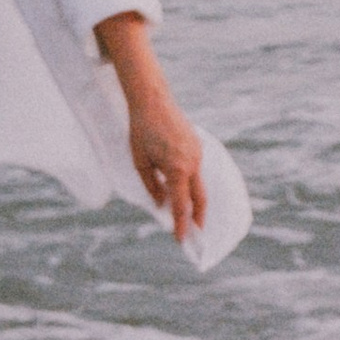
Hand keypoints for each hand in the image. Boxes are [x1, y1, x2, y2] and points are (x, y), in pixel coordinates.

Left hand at [95, 15, 209, 243]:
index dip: (180, 224)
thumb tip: (161, 204)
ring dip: (194, 199)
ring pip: (198, 183)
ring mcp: (197, 153)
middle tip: (196, 233)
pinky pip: (196, 169)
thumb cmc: (141, 130)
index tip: (180, 239)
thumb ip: (152, 185)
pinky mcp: (197, 146)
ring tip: (188, 213)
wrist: (152, 99)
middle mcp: (192, 162)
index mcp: (177, 168)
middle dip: (198, 217)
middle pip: (200, 198)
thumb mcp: (140, 161)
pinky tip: (182, 185)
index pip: (181, 204)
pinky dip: (190, 182)